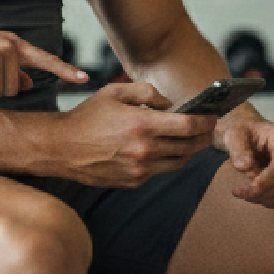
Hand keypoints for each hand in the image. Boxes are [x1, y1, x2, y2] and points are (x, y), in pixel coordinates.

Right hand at [42, 82, 216, 187]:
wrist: (61, 147)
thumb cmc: (88, 116)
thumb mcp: (115, 91)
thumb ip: (147, 92)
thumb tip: (170, 104)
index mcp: (142, 124)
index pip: (189, 125)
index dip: (206, 121)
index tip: (213, 116)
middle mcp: (144, 150)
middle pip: (189, 146)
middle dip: (203, 137)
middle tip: (208, 129)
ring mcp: (139, 170)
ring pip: (179, 162)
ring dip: (190, 151)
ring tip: (192, 140)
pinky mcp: (134, 182)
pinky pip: (160, 171)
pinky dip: (168, 161)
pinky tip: (165, 150)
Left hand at [217, 109, 273, 209]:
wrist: (249, 135)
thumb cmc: (243, 132)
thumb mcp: (234, 134)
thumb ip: (238, 149)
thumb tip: (246, 166)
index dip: (269, 179)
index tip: (251, 188)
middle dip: (263, 192)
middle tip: (239, 192)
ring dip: (265, 198)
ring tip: (245, 193)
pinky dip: (271, 202)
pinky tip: (256, 195)